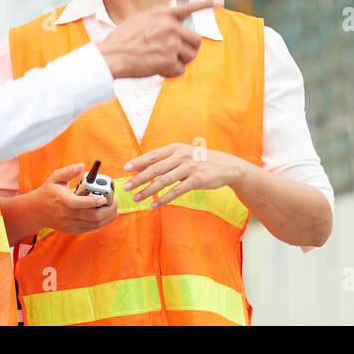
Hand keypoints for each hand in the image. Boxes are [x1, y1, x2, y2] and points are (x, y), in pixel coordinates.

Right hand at [36, 163, 118, 233]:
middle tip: (116, 201)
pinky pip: (91, 228)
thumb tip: (81, 166)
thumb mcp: (55, 177)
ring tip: (115, 207)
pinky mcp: (73, 230)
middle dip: (107, 210)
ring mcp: (70, 224)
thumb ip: (69, 171)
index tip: (104, 197)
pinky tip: (109, 215)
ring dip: (107, 217)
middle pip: (90, 216)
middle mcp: (66, 215)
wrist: (37, 211)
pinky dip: (102, 223)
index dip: (93, 201)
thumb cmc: (48, 192)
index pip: (78, 203)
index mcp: (61, 200)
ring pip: (93, 224)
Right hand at [95, 0, 222, 78]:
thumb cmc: (123, 41)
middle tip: (174, 54)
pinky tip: (157, 69)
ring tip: (162, 61)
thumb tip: (174, 27)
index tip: (221, 1)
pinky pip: (180, 70)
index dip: (207, 3)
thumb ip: (160, 21)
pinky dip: (171, 73)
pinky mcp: (169, 59)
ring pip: (190, 56)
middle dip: (188, 50)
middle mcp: (170, 26)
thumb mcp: (141, 20)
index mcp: (162, 14)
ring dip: (179, 62)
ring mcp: (171, 42)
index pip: (189, 6)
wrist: (111, 56)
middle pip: (196, 40)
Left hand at [121, 143, 248, 207]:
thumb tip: (144, 166)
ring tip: (137, 198)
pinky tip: (154, 205)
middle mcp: (181, 156)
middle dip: (138, 178)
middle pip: (155, 168)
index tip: (125, 168)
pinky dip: (163, 199)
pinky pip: (176, 191)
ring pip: (163, 181)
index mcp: (176, 148)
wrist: (227, 166)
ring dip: (148, 191)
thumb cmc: (202, 160)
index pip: (153, 155)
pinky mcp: (196, 180)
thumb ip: (166, 159)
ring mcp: (189, 168)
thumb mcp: (184, 154)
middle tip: (127, 187)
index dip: (138, 161)